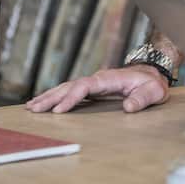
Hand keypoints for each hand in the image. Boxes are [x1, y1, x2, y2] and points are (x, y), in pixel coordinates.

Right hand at [25, 65, 169, 113]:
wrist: (152, 73)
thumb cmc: (152, 83)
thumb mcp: (153, 92)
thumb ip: (142, 99)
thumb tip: (129, 107)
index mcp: (109, 78)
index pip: (85, 86)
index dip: (72, 97)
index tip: (59, 110)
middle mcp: (97, 79)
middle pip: (70, 86)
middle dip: (52, 97)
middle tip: (34, 109)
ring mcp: (93, 83)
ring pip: (67, 88)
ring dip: (49, 96)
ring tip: (31, 106)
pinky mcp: (91, 89)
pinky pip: (70, 91)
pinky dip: (56, 97)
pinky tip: (44, 103)